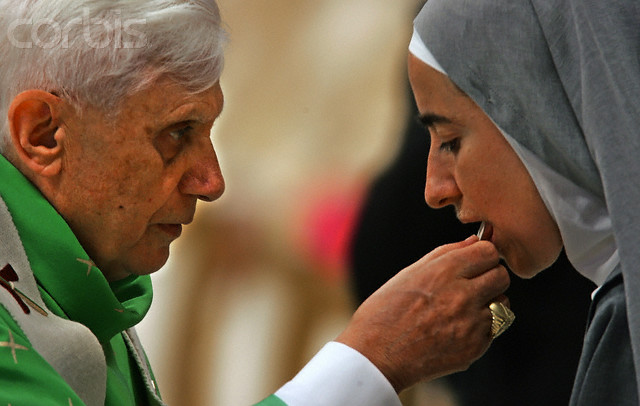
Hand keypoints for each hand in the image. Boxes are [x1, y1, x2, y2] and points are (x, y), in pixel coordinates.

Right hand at [336, 235, 509, 391]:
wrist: (376, 356)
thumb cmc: (386, 311)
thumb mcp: (409, 273)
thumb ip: (445, 254)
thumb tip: (474, 242)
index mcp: (444, 271)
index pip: (489, 252)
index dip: (483, 255)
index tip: (474, 262)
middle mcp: (462, 295)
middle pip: (502, 276)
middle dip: (490, 276)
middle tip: (473, 284)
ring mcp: (471, 323)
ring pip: (503, 302)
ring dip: (489, 302)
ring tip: (462, 308)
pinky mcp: (475, 347)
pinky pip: (493, 328)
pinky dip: (481, 326)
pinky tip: (456, 328)